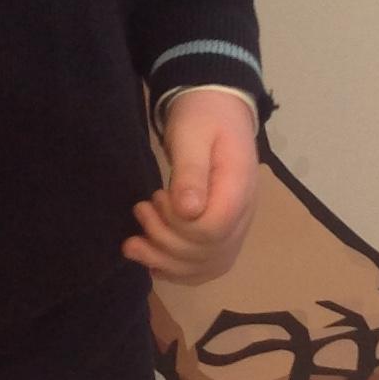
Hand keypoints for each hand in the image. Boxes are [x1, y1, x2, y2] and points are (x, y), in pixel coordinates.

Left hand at [121, 89, 257, 285]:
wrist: (217, 109)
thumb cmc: (202, 116)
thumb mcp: (191, 134)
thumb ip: (190, 171)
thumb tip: (188, 211)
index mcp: (239, 187)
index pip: (214, 230)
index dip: (179, 227)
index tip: (157, 198)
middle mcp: (244, 213)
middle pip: (209, 253)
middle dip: (165, 242)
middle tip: (141, 210)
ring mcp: (236, 225)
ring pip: (208, 265)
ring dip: (167, 261)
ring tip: (134, 245)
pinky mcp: (224, 230)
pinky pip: (208, 264)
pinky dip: (179, 269)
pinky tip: (154, 264)